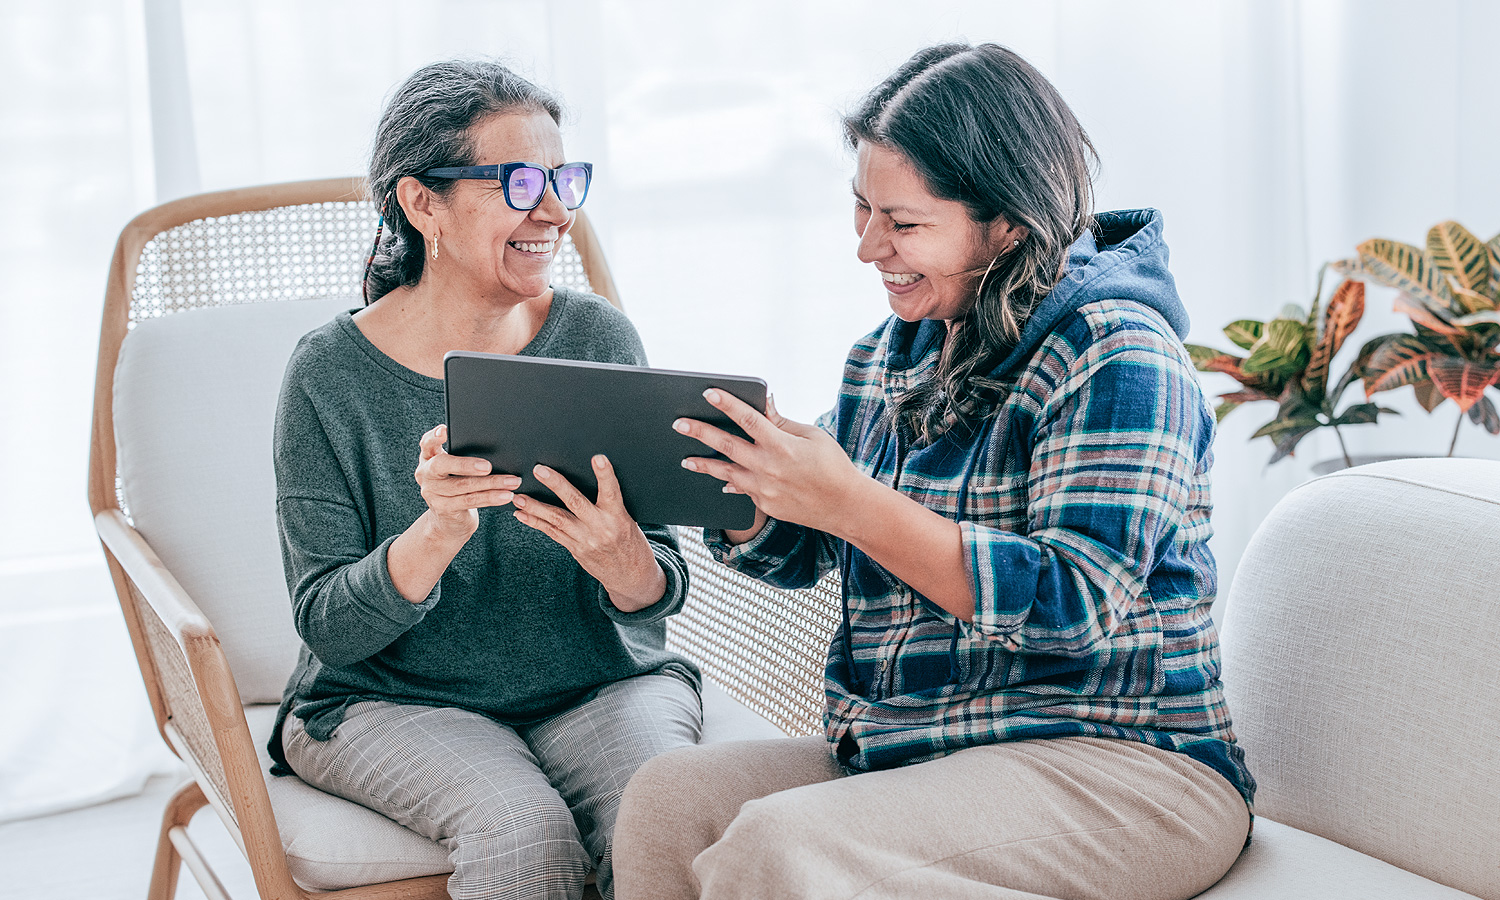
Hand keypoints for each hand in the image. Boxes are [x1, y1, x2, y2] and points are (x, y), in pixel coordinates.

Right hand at [414, 425, 520, 539]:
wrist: (449, 519)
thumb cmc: (457, 484)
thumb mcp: (455, 469)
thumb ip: (463, 455)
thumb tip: (494, 447)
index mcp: (429, 458)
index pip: (427, 444)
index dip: (434, 437)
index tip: (445, 430)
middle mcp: (426, 475)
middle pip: (443, 465)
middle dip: (466, 464)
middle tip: (488, 466)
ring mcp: (433, 493)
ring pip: (463, 486)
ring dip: (491, 483)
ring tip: (512, 482)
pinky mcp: (444, 509)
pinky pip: (471, 501)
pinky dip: (491, 497)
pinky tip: (506, 495)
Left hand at [512, 455, 666, 611]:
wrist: (630, 576)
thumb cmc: (631, 543)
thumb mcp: (629, 521)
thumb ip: (611, 506)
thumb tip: (590, 483)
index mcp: (618, 518)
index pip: (612, 492)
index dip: (605, 475)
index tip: (598, 458)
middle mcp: (600, 528)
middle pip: (575, 503)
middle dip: (556, 485)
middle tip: (540, 470)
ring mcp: (585, 540)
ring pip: (557, 520)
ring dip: (535, 507)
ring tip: (518, 496)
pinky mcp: (575, 549)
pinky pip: (552, 533)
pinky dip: (536, 523)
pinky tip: (522, 514)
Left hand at [675, 391, 864, 538]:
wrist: (845, 506)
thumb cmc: (833, 465)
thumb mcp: (812, 436)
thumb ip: (782, 421)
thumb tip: (763, 402)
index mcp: (783, 446)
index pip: (749, 420)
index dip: (728, 404)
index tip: (709, 393)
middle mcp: (769, 468)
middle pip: (727, 446)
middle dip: (700, 433)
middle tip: (679, 424)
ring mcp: (764, 490)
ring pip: (726, 473)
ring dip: (703, 465)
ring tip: (685, 459)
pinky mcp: (765, 506)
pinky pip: (741, 491)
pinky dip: (730, 482)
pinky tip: (718, 478)